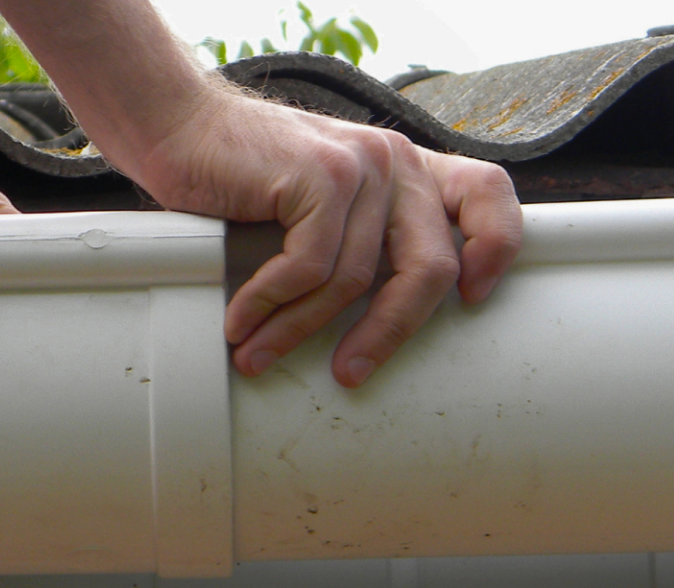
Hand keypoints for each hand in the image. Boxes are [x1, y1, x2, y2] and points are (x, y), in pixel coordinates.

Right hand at [123, 91, 522, 386]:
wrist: (178, 128)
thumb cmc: (241, 179)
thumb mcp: (320, 203)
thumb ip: (362, 234)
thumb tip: (382, 321)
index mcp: (405, 168)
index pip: (488, 193)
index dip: (496, 247)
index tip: (472, 299)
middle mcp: (394, 160)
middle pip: (429, 266)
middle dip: (388, 333)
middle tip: (348, 373)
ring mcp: (361, 164)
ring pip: (354, 280)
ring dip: (297, 330)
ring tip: (257, 354)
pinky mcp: (320, 175)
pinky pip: (309, 268)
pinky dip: (271, 305)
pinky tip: (241, 322)